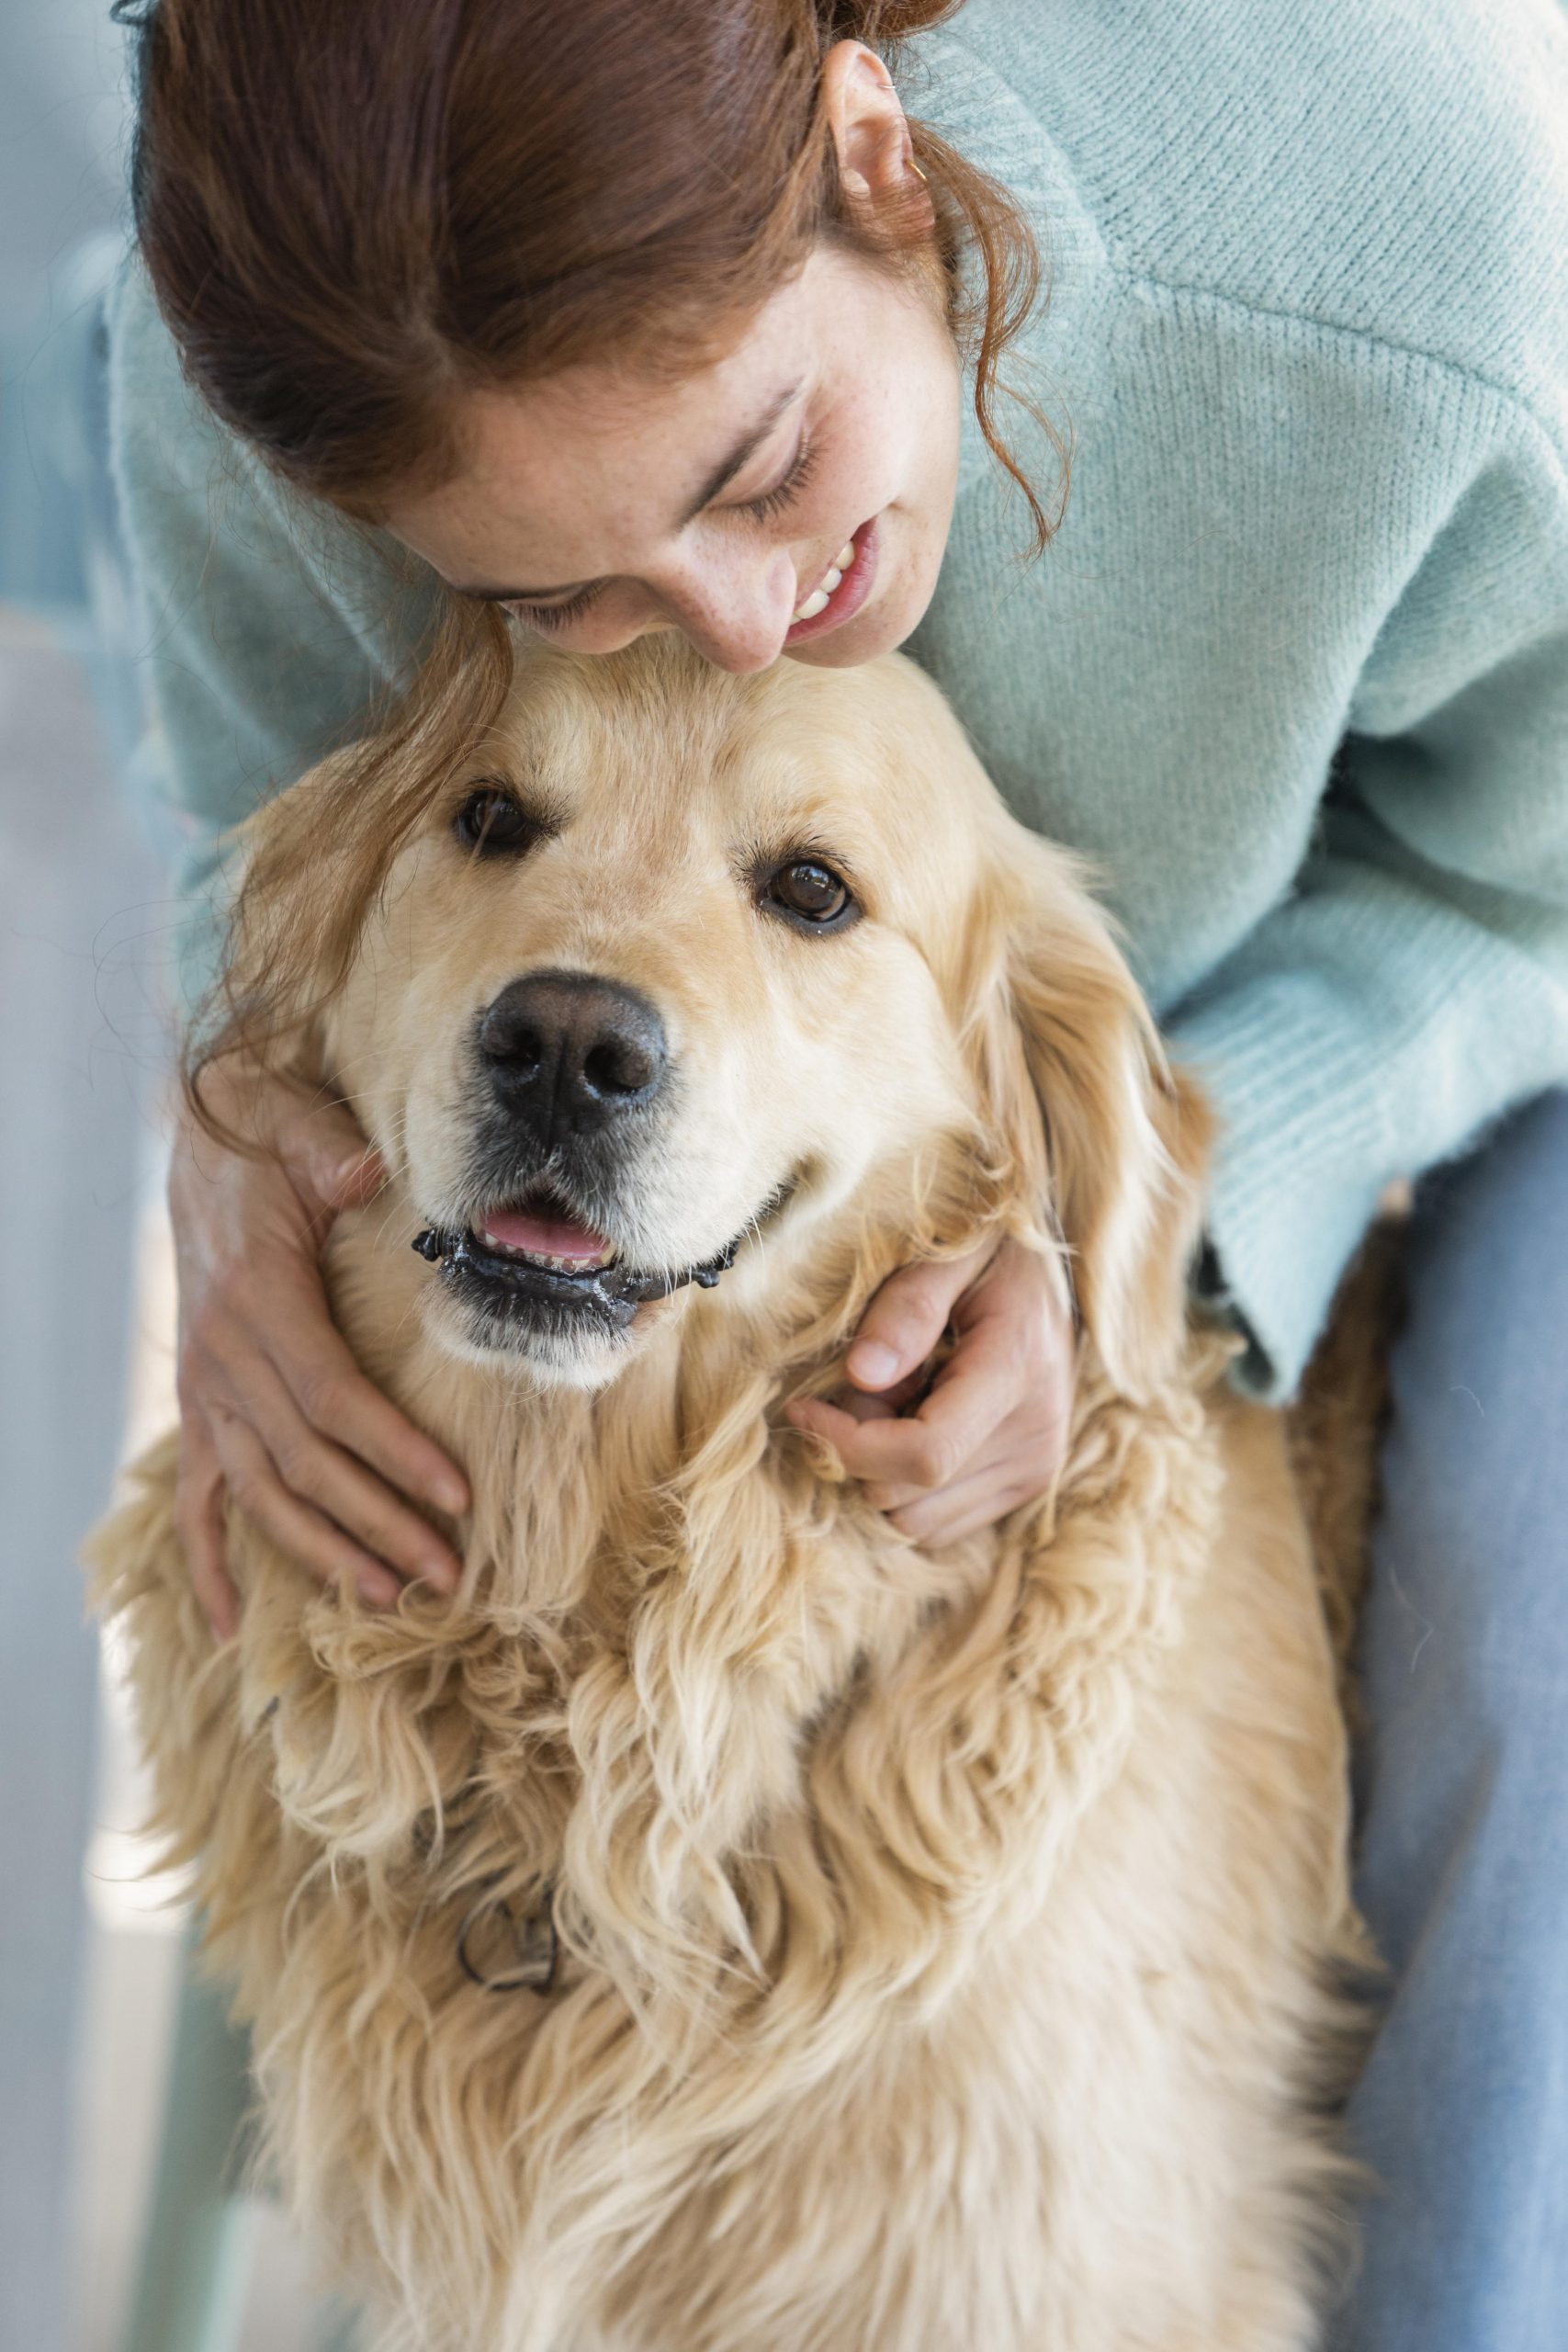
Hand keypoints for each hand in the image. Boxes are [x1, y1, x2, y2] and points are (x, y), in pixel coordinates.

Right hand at [169, 1054, 469, 1640]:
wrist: (207, 1146)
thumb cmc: (271, 1142)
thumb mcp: (300, 1131)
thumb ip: (330, 1153)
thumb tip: (366, 1169)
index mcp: (259, 1301)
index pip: (333, 1398)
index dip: (394, 1451)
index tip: (457, 1495)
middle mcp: (221, 1358)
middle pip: (308, 1463)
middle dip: (381, 1523)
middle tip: (448, 1575)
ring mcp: (204, 1392)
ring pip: (263, 1493)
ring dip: (325, 1552)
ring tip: (389, 1598)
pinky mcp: (197, 1408)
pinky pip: (197, 1501)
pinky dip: (210, 1565)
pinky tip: (231, 1628)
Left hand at [785, 1234, 1074, 1546]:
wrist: (1055, 1275)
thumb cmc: (990, 1251)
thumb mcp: (948, 1253)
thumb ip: (905, 1307)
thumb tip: (860, 1375)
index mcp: (1016, 1371)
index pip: (922, 1453)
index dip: (846, 1442)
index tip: (802, 1407)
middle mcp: (1036, 1435)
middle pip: (906, 1494)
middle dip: (861, 1447)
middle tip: (867, 1383)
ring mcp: (1036, 1468)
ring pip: (916, 1522)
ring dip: (883, 1471)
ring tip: (899, 1400)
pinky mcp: (1028, 1486)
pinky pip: (938, 1526)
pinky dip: (910, 1487)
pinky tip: (921, 1423)